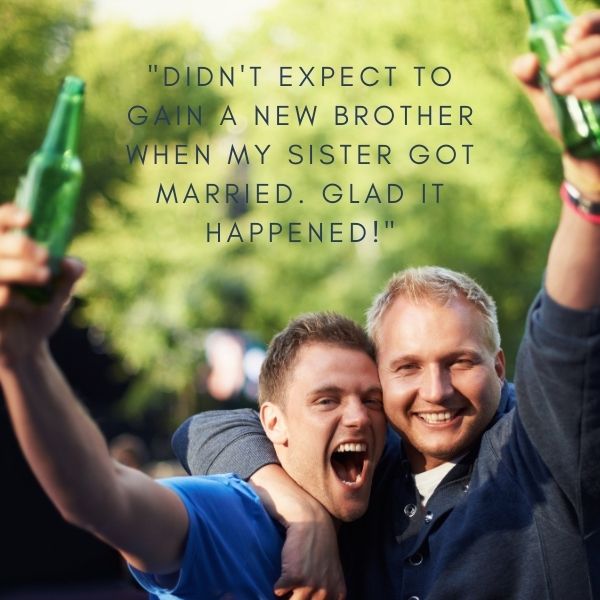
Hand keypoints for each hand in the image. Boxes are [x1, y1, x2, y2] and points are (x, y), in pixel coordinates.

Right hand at [0, 203, 83, 365]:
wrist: (26, 349)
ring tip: (44, 277)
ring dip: (21, 270)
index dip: (9, 215)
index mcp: (5, 252)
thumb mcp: (61, 292)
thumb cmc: (40, 312)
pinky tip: (29, 307)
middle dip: (21, 246)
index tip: (29, 219)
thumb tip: (72, 263)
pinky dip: (15, 299)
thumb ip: (69, 275)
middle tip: (44, 256)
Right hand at [275, 517, 345, 599]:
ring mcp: (311, 587)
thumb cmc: (318, 544)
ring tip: (288, 581)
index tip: (301, 591)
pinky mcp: (294, 578)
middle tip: (293, 587)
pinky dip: (277, 584)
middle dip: (295, 597)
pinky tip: (285, 569)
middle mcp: (326, 594)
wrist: (310, 520)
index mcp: (337, 594)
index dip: (306, 599)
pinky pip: (278, 592)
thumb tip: (309, 599)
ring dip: (286, 594)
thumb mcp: (330, 572)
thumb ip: (325, 591)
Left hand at [512, 12, 599, 197]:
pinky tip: (577, 95)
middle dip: (575, 54)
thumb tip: (528, 60)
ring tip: (560, 88)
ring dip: (582, 71)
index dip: (586, 24)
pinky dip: (594, 87)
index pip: (598, 22)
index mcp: (594, 52)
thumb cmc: (564, 117)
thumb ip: (529, 77)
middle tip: (552, 72)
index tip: (566, 40)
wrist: (581, 151)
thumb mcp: (543, 96)